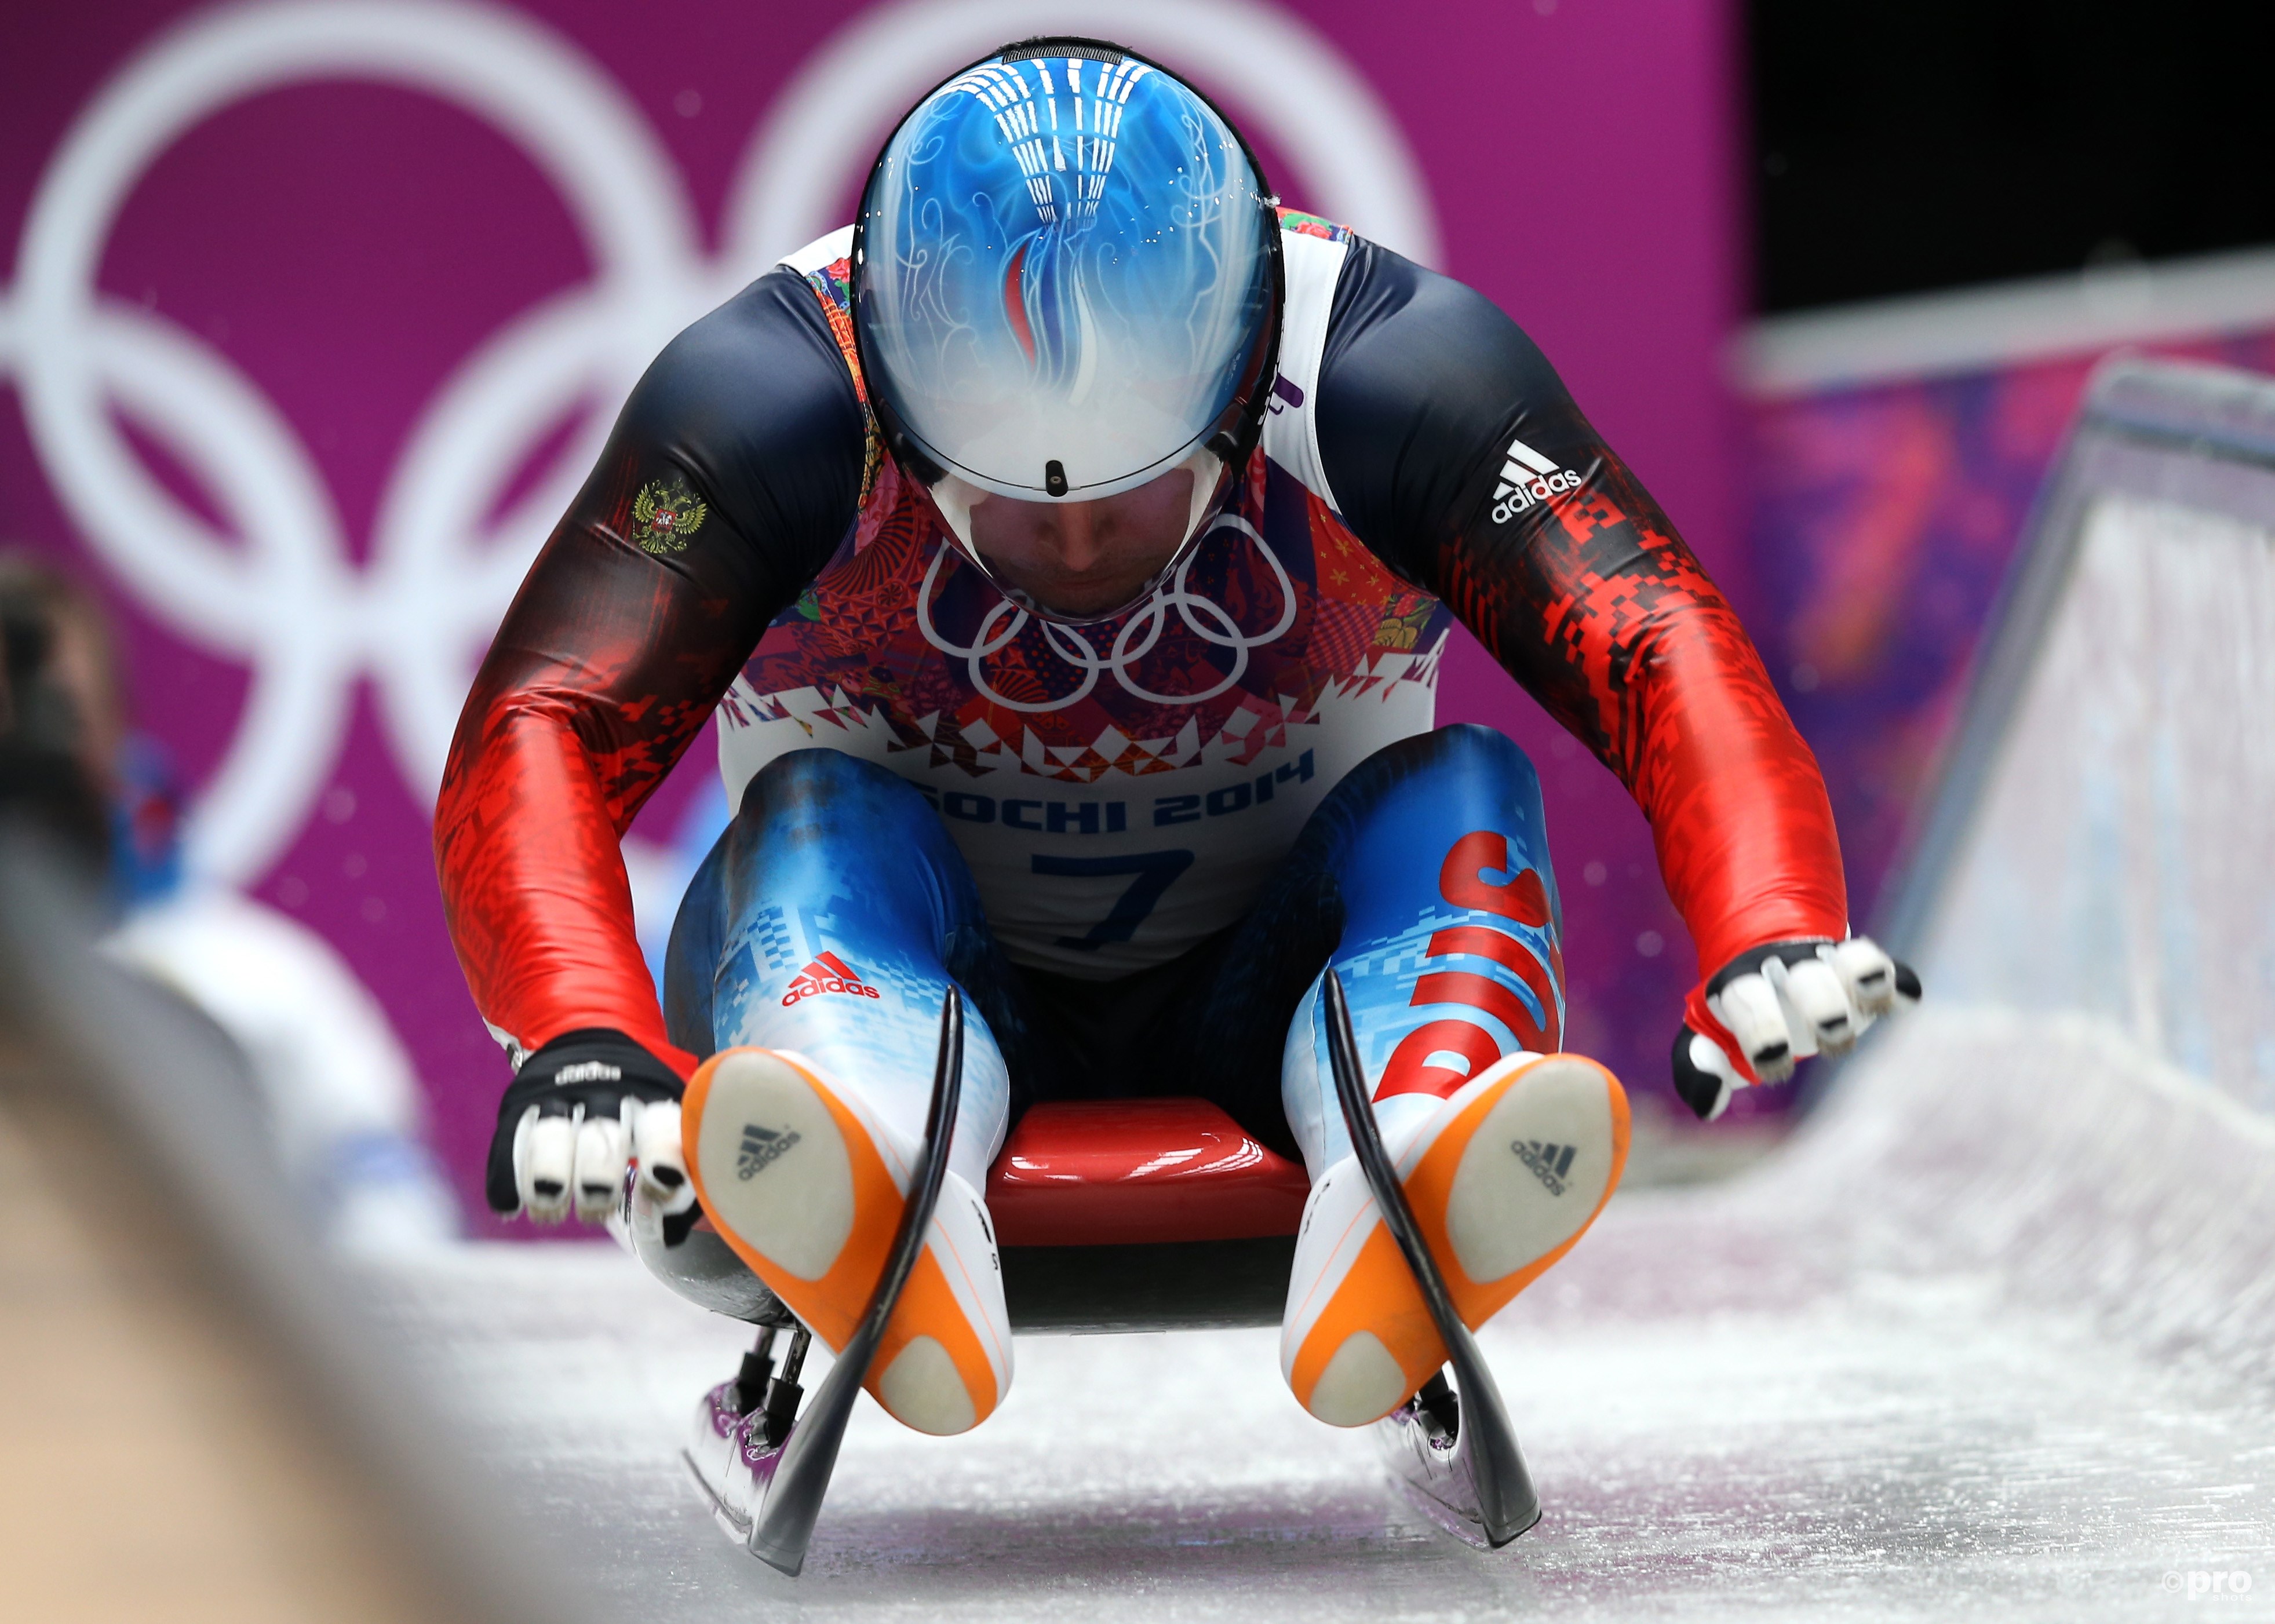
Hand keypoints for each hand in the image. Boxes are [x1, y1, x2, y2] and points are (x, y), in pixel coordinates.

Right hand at [485, 1028, 691, 1223]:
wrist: (586, 1039)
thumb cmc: (637, 1104)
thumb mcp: (663, 1119)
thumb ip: (672, 1170)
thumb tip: (674, 1232)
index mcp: (650, 1097)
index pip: (659, 1124)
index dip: (661, 1153)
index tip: (662, 1180)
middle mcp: (605, 1094)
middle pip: (601, 1132)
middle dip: (597, 1173)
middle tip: (595, 1204)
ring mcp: (560, 1097)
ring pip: (552, 1132)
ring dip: (548, 1175)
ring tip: (549, 1210)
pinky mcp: (521, 1104)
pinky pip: (508, 1139)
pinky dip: (506, 1176)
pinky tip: (508, 1207)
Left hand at [1670, 937, 1919, 1120]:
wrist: (1762, 948)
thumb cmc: (1737, 1011)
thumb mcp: (1709, 1034)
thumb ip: (1699, 1065)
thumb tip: (1707, 1106)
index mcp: (1742, 985)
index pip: (1749, 1001)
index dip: (1762, 1031)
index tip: (1773, 1064)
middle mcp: (1786, 970)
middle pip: (1808, 979)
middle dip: (1822, 1003)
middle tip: (1831, 1031)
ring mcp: (1827, 964)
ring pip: (1849, 963)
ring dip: (1862, 980)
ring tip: (1871, 1000)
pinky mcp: (1860, 967)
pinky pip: (1883, 965)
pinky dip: (1898, 979)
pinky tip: (1905, 997)